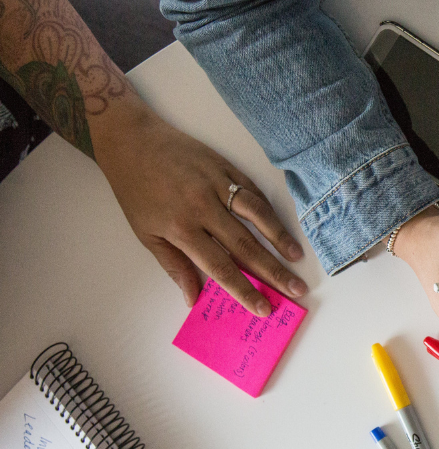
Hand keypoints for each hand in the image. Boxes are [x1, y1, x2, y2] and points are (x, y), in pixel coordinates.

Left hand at [91, 96, 307, 314]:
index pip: (220, 266)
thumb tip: (192, 299)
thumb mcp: (146, 233)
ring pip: (257, 215)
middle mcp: (202, 207)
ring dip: (280, 238)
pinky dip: (269, 210)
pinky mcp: (225, 166)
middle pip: (246, 245)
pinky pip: (253, 191)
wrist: (131, 140)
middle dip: (273, 271)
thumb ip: (173, 266)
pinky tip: (281, 227)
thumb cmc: (135, 190)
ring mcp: (216, 184)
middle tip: (296, 289)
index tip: (263, 308)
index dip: (244, 290)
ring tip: (297, 257)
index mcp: (181, 228)